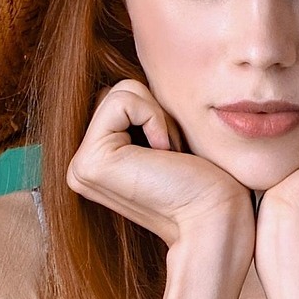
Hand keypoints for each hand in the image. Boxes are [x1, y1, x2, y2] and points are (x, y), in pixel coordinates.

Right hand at [66, 80, 252, 249]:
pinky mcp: (90, 162)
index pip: (123, 99)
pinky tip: (165, 155)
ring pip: (120, 91)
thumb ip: (142, 115)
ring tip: (170, 156)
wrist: (216, 218)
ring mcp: (81, 166)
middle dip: (157, 112)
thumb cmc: (207, 183)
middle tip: (174, 155)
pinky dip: (154, 118)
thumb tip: (132, 79)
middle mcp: (82, 166)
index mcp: (98, 162)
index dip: (159, 113)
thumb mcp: (168, 138)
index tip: (175, 153)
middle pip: (119, 91)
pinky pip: (123, 100)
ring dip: (158, 116)